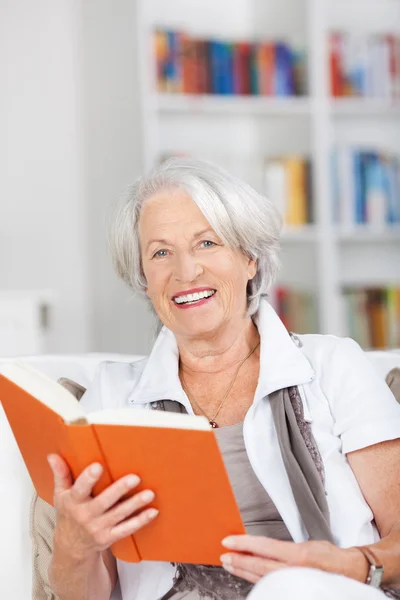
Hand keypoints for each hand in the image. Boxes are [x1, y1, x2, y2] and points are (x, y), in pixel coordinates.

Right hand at [48, 453, 157, 560]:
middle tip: (135, 477)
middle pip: (104, 502)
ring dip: (135, 504)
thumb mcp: (60, 494)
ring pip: (119, 515)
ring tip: (149, 493)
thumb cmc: (68, 513)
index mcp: (73, 502)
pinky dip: (140, 521)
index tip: (98, 466)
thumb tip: (52, 455)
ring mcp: (98, 528)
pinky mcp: (109, 537)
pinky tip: (152, 512)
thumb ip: (60, 474)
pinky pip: (126, 529)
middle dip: (119, 490)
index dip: (88, 478)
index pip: (80, 489)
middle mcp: (85, 516)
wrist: (71, 546)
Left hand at [220, 535, 368, 584]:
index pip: (265, 548)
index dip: (244, 544)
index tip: (229, 541)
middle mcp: (295, 571)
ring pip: (262, 578)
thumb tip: (264, 547)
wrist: (351, 573)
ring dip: (243, 571)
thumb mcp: (310, 544)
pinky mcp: (294, 590)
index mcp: (299, 556)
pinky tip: (247, 574)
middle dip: (239, 561)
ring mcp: (294, 583)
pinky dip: (255, 579)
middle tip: (224, 555)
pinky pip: (270, 585)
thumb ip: (286, 548)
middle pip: (259, 567)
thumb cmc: (332, 557)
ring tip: (230, 564)